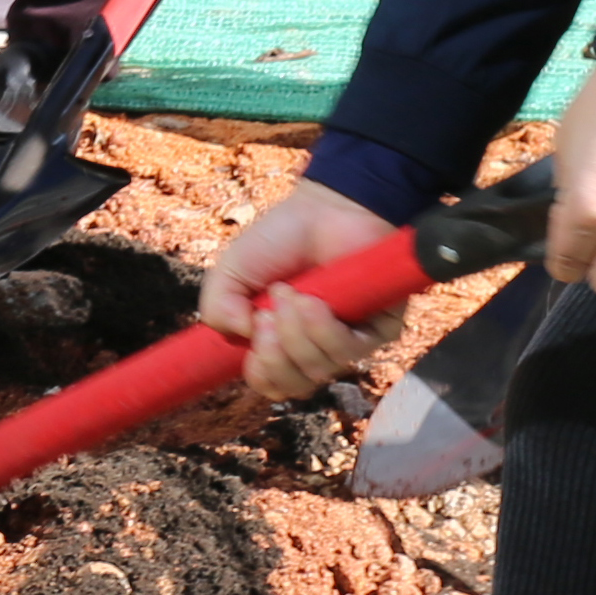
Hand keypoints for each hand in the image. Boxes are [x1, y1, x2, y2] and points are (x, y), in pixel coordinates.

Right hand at [201, 182, 406, 408]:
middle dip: (275, 354)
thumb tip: (240, 336)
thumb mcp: (231, 272)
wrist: (323, 209)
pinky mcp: (379, 330)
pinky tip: (316, 301)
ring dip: (297, 334)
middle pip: (295, 385)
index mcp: (278, 341)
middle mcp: (314, 347)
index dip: (260, 372)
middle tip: (268, 316)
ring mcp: (347, 340)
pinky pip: (350, 351)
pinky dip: (325, 329)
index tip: (252, 337)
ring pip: (320, 369)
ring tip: (292, 294)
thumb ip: (216, 307)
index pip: (270, 383)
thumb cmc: (280, 239)